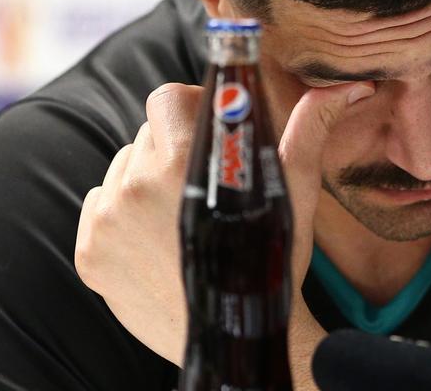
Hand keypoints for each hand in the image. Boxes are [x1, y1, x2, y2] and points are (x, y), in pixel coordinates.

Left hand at [74, 80, 374, 369]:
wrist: (237, 341)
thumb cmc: (271, 265)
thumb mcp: (293, 194)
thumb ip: (308, 131)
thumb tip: (341, 89)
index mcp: (184, 161)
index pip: (166, 98)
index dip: (189, 108)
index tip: (209, 134)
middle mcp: (136, 186)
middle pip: (146, 135)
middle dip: (173, 151)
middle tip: (205, 188)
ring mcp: (109, 222)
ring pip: (123, 170)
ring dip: (145, 183)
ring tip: (181, 220)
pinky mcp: (90, 253)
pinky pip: (99, 207)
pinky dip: (121, 217)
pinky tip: (155, 241)